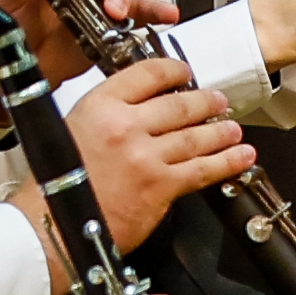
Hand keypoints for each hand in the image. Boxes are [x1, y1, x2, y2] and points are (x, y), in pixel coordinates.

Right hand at [62, 54, 254, 253]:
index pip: (147, 74)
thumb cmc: (56, 182)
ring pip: (195, 137)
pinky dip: (227, 162)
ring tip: (233, 128)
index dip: (173, 71)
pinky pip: (202, 170)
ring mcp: (145, 156)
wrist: (54, 223)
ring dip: (220, 132)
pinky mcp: (160, 186)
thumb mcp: (73, 127)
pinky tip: (241, 156)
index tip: (184, 73)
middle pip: (178, 105)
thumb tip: (136, 107)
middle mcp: (125, 126)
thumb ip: (105, 113)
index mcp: (100, 105)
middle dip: (206, 102)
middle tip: (219, 101)